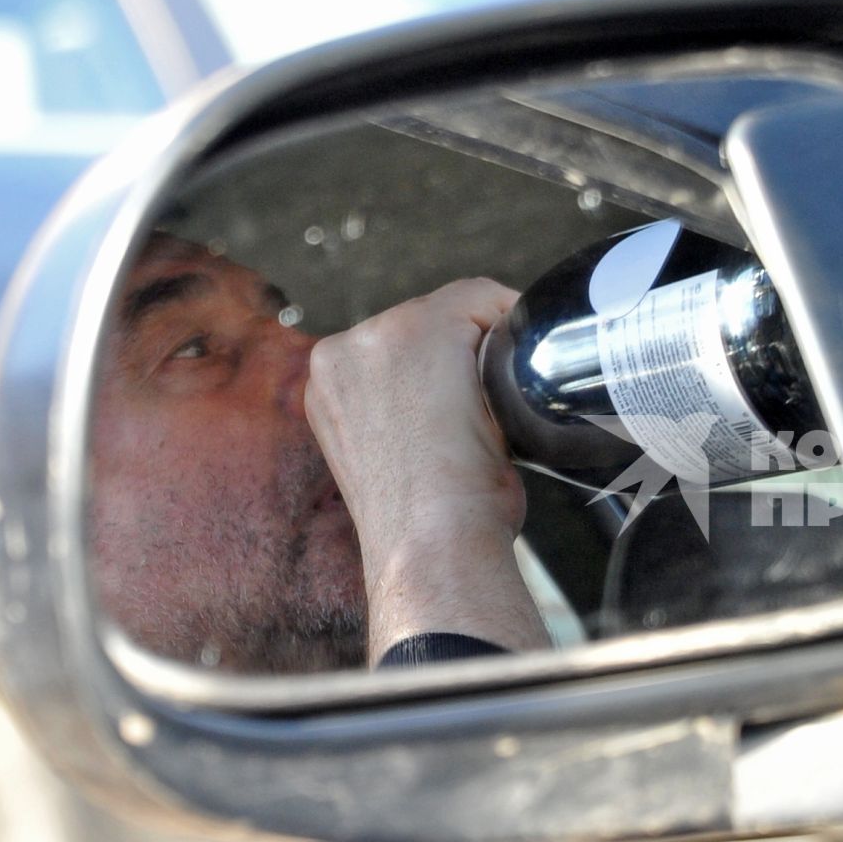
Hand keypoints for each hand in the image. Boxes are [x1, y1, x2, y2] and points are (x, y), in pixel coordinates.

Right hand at [305, 278, 549, 659]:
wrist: (431, 544)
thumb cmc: (431, 524)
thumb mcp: (400, 462)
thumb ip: (411, 418)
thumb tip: (453, 408)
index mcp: (329, 384)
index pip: (404, 341)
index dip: (460, 361)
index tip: (485, 391)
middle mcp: (338, 354)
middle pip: (429, 319)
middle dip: (470, 352)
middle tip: (500, 400)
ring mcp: (371, 337)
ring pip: (456, 307)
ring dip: (485, 343)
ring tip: (498, 400)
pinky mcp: (417, 329)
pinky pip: (482, 297)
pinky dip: (508, 324)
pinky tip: (513, 370)